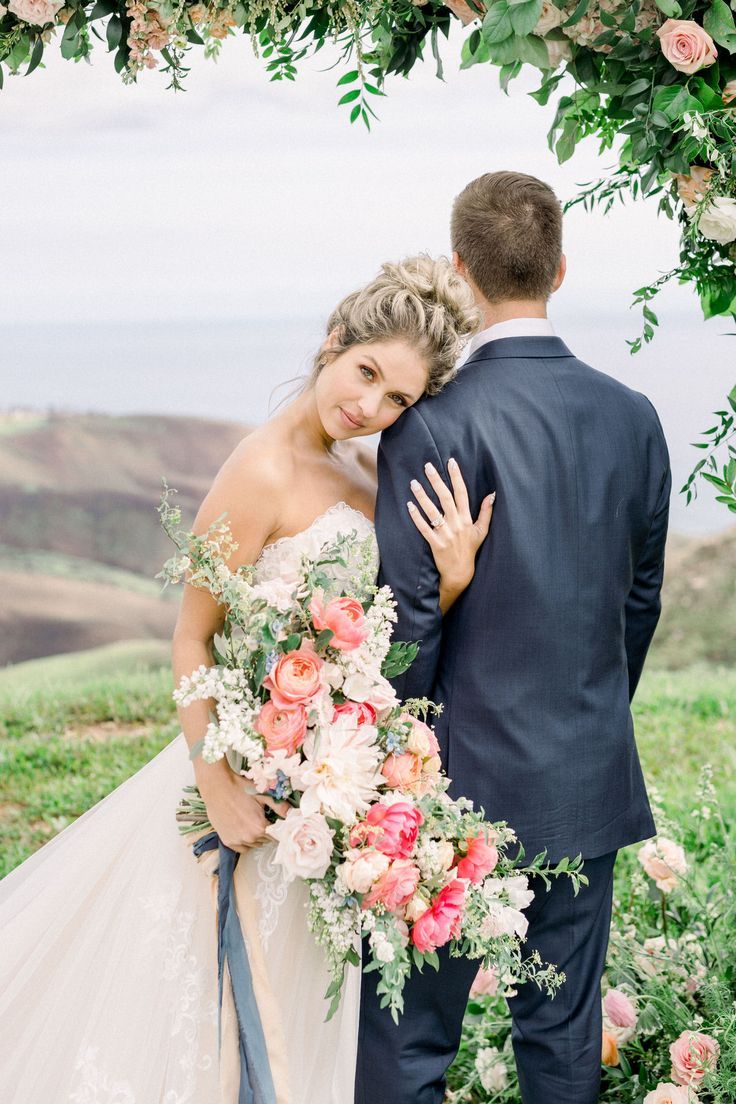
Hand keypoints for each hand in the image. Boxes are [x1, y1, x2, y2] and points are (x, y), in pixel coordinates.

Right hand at [199, 768, 288, 853]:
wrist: (218, 786)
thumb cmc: (241, 788)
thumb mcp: (263, 794)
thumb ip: (280, 806)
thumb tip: (293, 814)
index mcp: (260, 827)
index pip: (276, 836)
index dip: (277, 828)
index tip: (274, 821)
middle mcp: (249, 838)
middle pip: (265, 840)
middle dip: (266, 831)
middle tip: (261, 818)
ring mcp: (237, 841)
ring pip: (254, 844)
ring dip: (255, 837)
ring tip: (250, 822)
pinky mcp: (227, 841)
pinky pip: (241, 848)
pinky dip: (244, 842)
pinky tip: (243, 829)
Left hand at [407, 458, 494, 611]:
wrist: (460, 573)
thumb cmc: (470, 550)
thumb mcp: (482, 531)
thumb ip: (486, 512)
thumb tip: (492, 494)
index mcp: (467, 519)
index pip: (462, 494)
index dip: (456, 477)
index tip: (451, 462)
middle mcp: (457, 524)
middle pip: (445, 498)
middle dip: (436, 481)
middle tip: (427, 466)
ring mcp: (445, 534)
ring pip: (433, 512)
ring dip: (422, 496)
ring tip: (414, 483)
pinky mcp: (435, 544)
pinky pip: (424, 528)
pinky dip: (416, 517)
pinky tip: (409, 506)